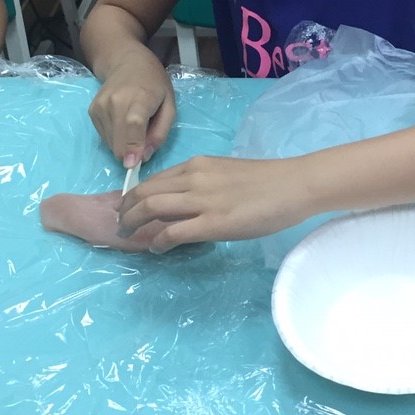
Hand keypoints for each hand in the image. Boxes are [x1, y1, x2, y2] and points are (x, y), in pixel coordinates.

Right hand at [88, 53, 176, 166]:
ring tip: (134, 127)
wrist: (128, 62)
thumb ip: (160, 132)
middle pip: (118, 139)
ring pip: (109, 142)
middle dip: (129, 154)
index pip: (133, 125)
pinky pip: (103, 136)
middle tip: (142, 151)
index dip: (132, 146)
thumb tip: (144, 156)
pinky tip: (122, 124)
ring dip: (122, 145)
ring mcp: (100, 106)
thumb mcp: (169, 105)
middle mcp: (115, 102)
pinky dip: (114, 138)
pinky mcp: (92, 111)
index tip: (132, 165)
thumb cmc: (154, 84)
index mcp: (139, 98)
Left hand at [115, 155, 313, 251]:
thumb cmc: (268, 181)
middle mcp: (193, 179)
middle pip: (145, 193)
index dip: (136, 194)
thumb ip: (204, 183)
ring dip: (134, 224)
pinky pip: (172, 232)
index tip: (128, 207)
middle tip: (120, 224)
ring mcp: (201, 201)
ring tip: (128, 236)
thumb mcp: (227, 173)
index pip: (155, 179)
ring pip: (151, 209)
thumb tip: (187, 202)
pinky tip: (156, 249)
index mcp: (198, 165)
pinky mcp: (212, 224)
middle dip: (126, 209)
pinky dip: (157, 241)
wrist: (294, 185)